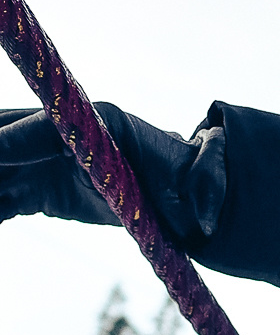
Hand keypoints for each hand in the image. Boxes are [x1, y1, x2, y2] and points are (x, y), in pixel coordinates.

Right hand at [0, 102, 225, 241]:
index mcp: (99, 123)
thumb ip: (205, 184)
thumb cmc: (194, 182)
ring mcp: (45, 162)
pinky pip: (2, 200)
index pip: (45, 126)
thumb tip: (204, 210)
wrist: (185, 198)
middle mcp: (63, 135)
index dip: (15, 139)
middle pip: (6, 135)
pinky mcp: (39, 190)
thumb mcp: (203, 182)